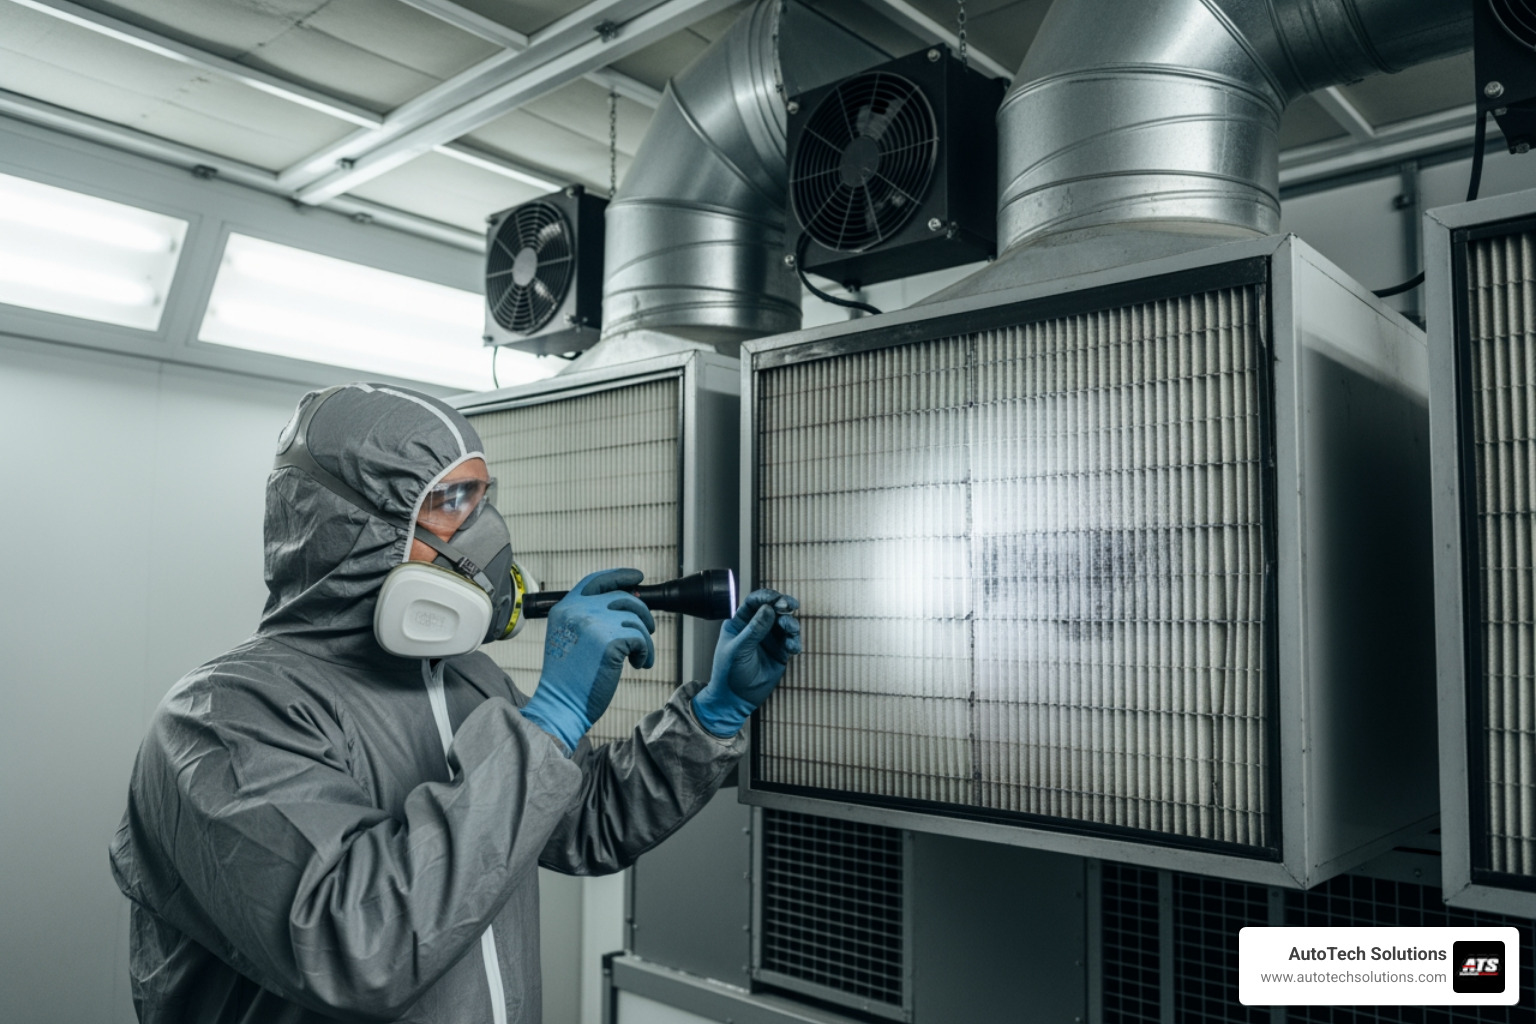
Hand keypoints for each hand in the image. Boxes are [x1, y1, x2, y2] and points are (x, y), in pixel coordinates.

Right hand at [520, 568, 655, 752]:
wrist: (561, 705)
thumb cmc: (568, 679)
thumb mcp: (568, 638)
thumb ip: (589, 619)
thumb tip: (627, 607)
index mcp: (565, 608)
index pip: (596, 580)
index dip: (620, 576)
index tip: (637, 577)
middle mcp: (579, 611)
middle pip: (623, 598)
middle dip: (642, 613)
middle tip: (649, 629)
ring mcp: (595, 624)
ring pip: (636, 620)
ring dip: (644, 639)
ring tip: (639, 657)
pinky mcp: (611, 642)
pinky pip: (641, 639)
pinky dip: (645, 653)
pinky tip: (638, 664)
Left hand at [691, 589, 801, 737]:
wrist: (735, 699)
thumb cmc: (729, 672)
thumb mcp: (738, 649)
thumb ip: (754, 630)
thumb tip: (769, 608)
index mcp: (740, 622)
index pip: (754, 602)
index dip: (766, 597)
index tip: (776, 599)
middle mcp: (757, 627)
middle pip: (774, 608)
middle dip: (784, 605)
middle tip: (791, 606)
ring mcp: (770, 639)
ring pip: (785, 623)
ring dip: (791, 623)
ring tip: (791, 630)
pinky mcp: (781, 652)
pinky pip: (791, 641)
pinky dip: (794, 641)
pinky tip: (793, 648)